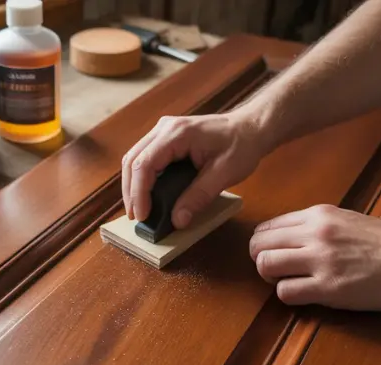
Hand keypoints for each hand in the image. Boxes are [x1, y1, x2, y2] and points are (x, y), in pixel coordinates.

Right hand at [121, 109, 267, 228]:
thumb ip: (199, 197)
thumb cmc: (241, 145)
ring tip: (138, 209)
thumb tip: (178, 220)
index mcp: (177, 133)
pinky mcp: (165, 138)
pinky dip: (141, 178)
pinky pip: (145, 157)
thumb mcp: (224, 174)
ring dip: (133, 185)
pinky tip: (146, 195)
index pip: (145, 164)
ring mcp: (163, 131)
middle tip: (136, 217)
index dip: (139, 192)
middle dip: (131, 191)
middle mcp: (164, 128)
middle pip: (132, 160)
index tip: (142, 216)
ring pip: (134, 158)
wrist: (250, 128)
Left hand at [249, 204, 380, 310]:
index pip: (267, 226)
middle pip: (259, 245)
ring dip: (270, 277)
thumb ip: (315, 225)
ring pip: (266, 266)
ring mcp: (320, 261)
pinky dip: (287, 295)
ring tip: (286, 281)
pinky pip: (285, 292)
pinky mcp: (327, 288)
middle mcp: (314, 234)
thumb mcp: (346, 219)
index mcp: (318, 215)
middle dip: (260, 260)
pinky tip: (303, 294)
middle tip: (275, 271)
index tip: (274, 253)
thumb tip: (286, 237)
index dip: (264, 243)